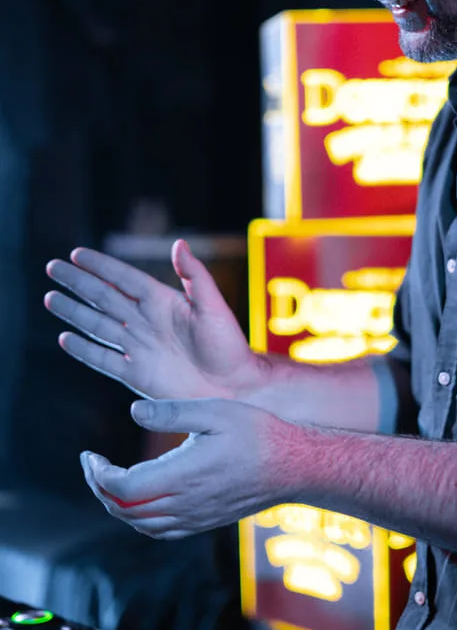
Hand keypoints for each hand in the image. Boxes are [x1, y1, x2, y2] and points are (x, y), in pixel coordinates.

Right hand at [45, 240, 260, 399]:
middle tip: (53, 267)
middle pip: (103, 298)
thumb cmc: (229, 344)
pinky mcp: (135, 374)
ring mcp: (138, 347)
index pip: (124, 278)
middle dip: (78, 283)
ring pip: (97, 325)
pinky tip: (65, 338)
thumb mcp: (213, 305)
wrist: (234, 386)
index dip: (101, 266)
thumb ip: (195, 275)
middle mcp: (145, 321)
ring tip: (50, 298)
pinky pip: (103, 359)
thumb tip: (178, 243)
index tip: (77, 254)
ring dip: (73, 312)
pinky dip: (84, 349)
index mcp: (162, 301)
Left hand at [81, 398, 284, 537]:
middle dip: (100, 488)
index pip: (121, 488)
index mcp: (181, 476)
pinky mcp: (205, 522)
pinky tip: (142, 500)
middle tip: (94, 465)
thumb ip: (170, 412)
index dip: (97, 475)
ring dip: (117, 506)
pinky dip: (139, 520)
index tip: (91, 455)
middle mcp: (184, 504)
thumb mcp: (214, 411)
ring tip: (111, 481)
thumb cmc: (258, 433)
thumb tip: (132, 411)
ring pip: (140, 524)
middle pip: (124, 510)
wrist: (295, 467)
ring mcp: (195, 518)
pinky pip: (161, 531)